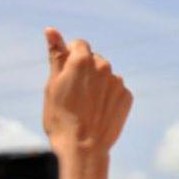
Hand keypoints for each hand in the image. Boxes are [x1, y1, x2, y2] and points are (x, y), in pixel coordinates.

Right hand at [43, 28, 132, 155]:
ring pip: (106, 76)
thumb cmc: (60, 117)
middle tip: (73, 94)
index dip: (70, 58)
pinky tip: (98, 112)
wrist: (82, 148)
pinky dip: (108, 97)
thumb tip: (51, 30)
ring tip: (86, 106)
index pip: (79, 45)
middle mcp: (104, 66)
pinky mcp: (127, 97)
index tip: (65, 75)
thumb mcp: (52, 84)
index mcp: (83, 59)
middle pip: (94, 60)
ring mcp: (118, 82)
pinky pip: (116, 90)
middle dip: (85, 71)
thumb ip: (56, 55)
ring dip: (98, 84)